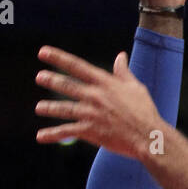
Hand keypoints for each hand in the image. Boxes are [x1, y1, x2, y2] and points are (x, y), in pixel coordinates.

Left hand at [35, 46, 162, 161]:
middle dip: (51, 80)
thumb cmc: (144, 110)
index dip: (58, 58)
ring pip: (63, 109)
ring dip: (49, 108)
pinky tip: (41, 136)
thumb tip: (121, 56)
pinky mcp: (89, 131)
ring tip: (39, 107)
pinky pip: (66, 132)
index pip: (77, 66)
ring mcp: (90, 113)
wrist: (147, 135)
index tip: (43, 52)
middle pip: (67, 86)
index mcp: (105, 83)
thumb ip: (123, 72)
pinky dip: (52, 134)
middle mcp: (94, 96)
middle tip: (39, 77)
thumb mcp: (135, 87)